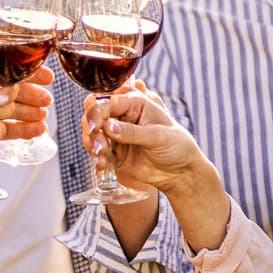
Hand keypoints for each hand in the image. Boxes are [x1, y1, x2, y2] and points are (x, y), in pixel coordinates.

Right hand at [85, 84, 208, 194]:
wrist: (181, 172)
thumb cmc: (177, 145)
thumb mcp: (158, 136)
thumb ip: (132, 131)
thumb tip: (108, 126)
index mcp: (135, 103)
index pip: (110, 100)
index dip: (98, 110)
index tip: (96, 125)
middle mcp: (122, 117)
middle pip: (95, 114)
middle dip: (91, 126)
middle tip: (97, 142)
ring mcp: (116, 135)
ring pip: (93, 133)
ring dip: (92, 143)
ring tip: (101, 155)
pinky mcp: (114, 153)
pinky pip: (97, 153)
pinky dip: (96, 158)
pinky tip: (102, 165)